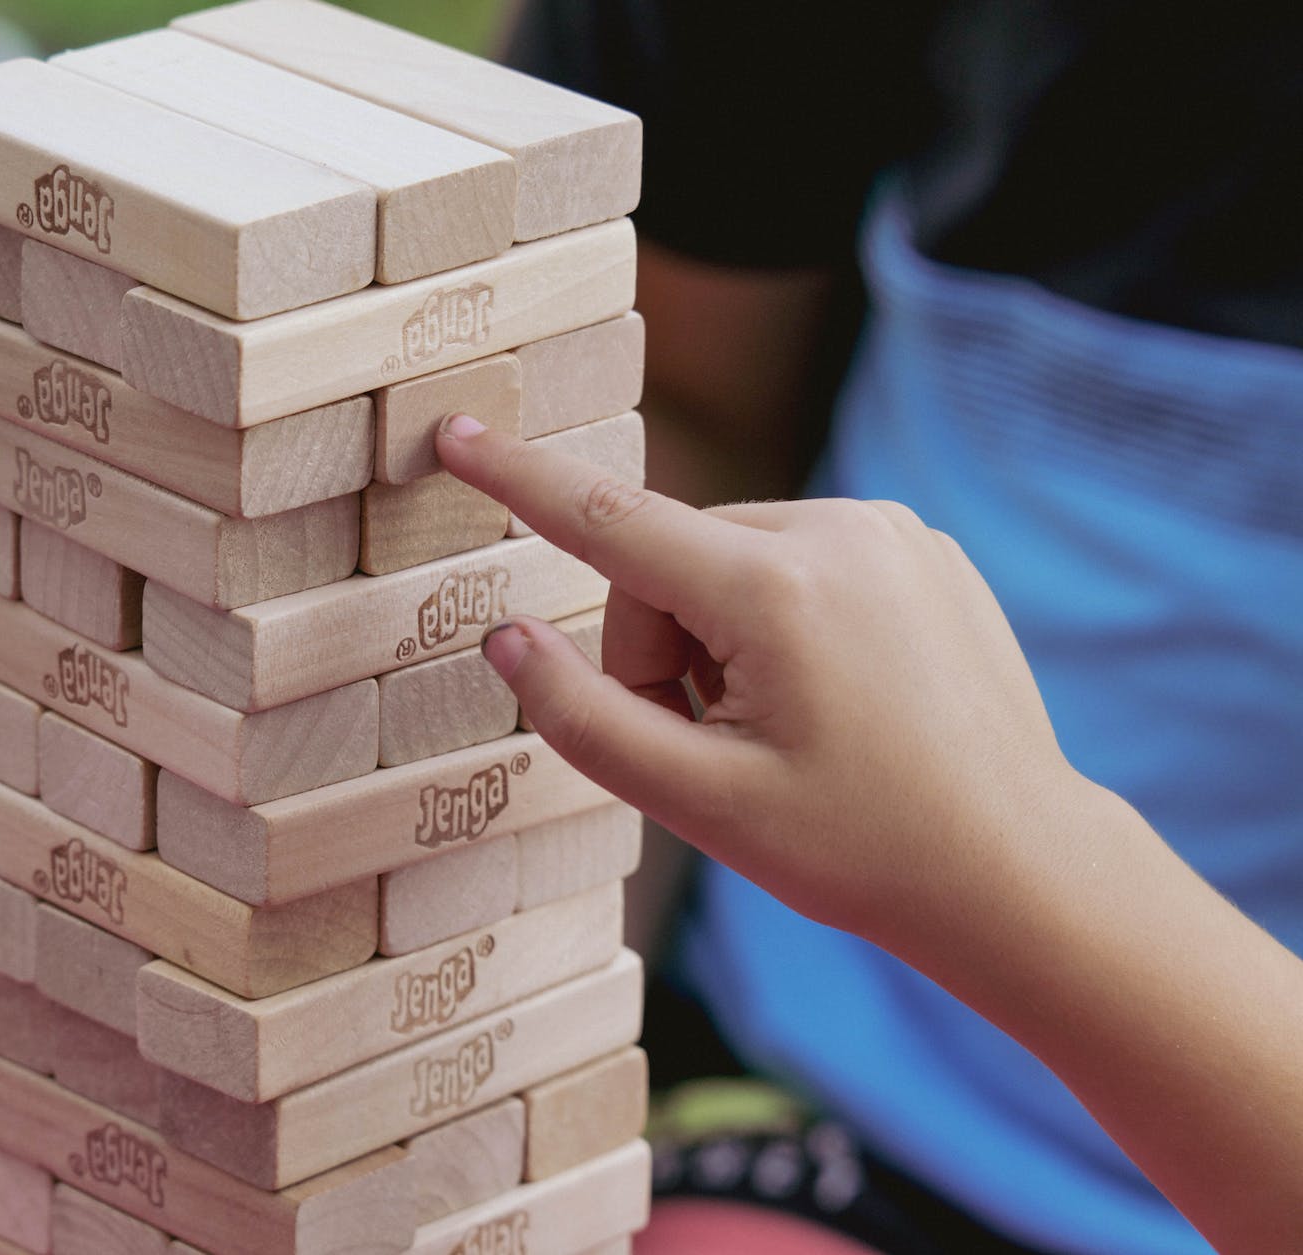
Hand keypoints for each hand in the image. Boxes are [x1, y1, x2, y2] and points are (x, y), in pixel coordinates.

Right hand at [436, 413, 1101, 947]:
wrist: (1018, 868)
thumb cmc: (860, 849)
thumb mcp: (699, 805)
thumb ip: (583, 717)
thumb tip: (507, 637)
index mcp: (777, 592)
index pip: (609, 522)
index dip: (518, 479)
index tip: (455, 429)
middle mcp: (839, 531)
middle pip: (668, 566)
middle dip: (658, 651)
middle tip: (712, 747)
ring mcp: (890, 532)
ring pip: (730, 564)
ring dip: (719, 638)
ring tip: (782, 731)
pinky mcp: (921, 547)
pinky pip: (798, 562)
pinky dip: (781, 622)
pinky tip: (835, 701)